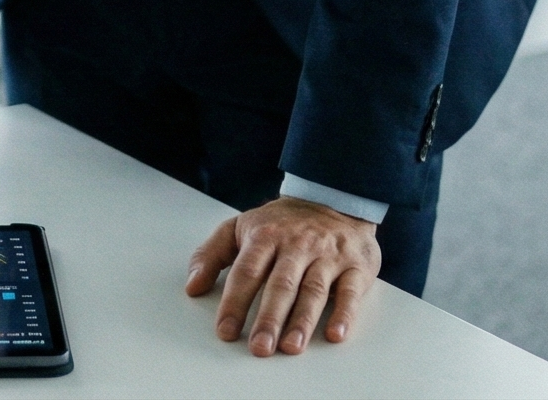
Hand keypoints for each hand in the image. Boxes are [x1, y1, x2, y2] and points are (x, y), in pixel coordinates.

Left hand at [184, 196, 381, 356]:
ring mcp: (327, 256)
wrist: (333, 200)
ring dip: (302, 320)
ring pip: (313, 290)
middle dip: (269, 318)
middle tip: (259, 347)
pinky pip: (351, 291)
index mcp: (265, 236)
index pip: (247, 271)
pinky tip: (335, 334)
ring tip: (290, 347)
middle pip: (281, 285)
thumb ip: (212, 254)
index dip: (235, 302)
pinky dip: (345, 313)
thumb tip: (192, 286)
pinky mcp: (355, 266)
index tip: (226, 330)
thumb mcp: (241, 227)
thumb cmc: (282, 223)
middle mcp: (297, 246)